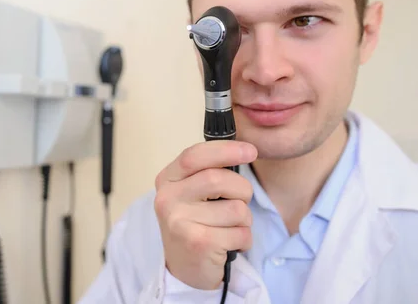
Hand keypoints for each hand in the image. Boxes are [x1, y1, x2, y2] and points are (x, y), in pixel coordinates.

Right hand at [154, 140, 256, 289]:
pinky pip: (241, 232)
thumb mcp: (192, 193)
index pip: (194, 156)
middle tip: (240, 202)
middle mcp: (167, 199)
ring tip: (229, 228)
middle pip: (219, 179)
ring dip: (244, 220)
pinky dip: (244, 239)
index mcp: (166, 180)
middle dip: (242, 190)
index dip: (225, 150)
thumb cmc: (195, 223)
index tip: (251, 150)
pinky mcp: (198, 243)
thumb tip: (244, 149)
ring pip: (236, 209)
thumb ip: (208, 171)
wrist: (184, 269)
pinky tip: (229, 244)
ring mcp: (180, 222)